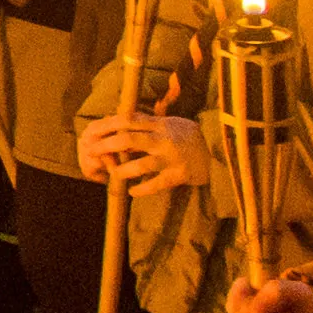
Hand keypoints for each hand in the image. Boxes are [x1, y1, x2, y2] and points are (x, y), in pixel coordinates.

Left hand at [83, 109, 211, 194]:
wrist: (222, 149)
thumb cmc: (191, 136)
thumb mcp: (170, 123)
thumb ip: (147, 123)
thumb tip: (118, 123)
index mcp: (159, 124)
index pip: (127, 120)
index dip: (106, 125)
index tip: (90, 131)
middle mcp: (163, 138)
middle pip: (128, 139)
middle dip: (106, 145)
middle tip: (92, 151)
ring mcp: (172, 157)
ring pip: (140, 164)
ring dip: (123, 171)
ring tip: (114, 176)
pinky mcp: (180, 174)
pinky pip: (156, 184)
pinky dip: (142, 189)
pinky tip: (132, 192)